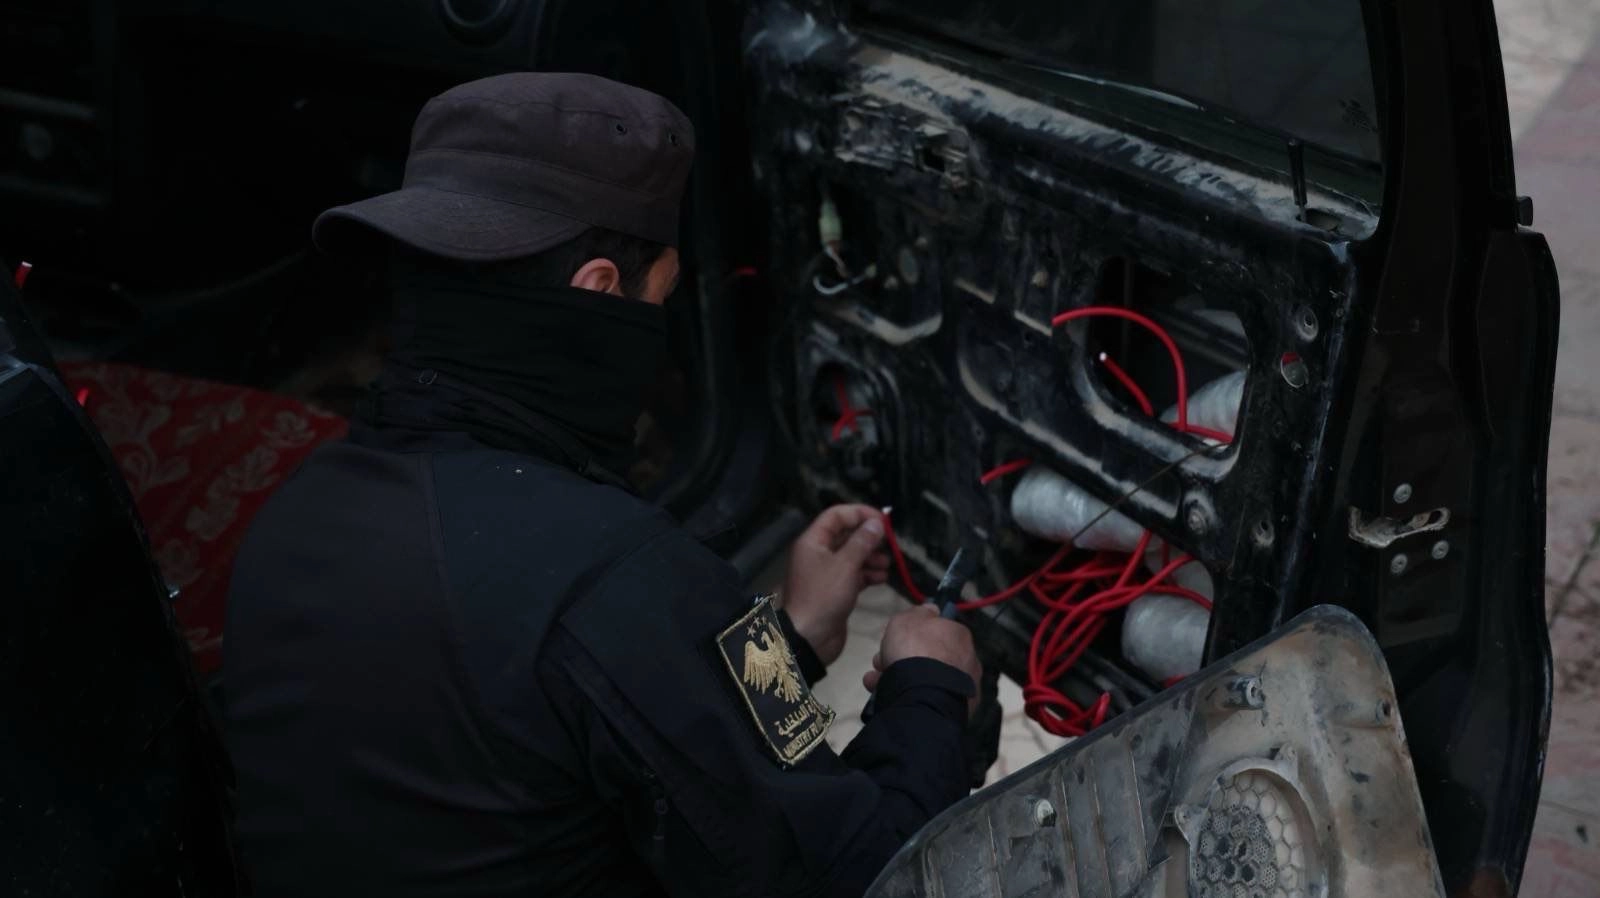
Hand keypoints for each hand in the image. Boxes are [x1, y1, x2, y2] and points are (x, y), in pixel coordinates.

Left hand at [782, 505, 890, 665]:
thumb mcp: (845, 565)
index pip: (837, 515)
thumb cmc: (823, 597)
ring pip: (852, 556)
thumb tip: (877, 523)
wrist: (809, 638)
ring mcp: (827, 573)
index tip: (883, 521)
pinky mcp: (835, 590)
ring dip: (871, 557)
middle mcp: (818, 553)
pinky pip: (854, 574)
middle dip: (868, 538)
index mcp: (814, 541)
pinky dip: (867, 574)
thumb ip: (862, 542)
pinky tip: (881, 578)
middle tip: (888, 544)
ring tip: (887, 564)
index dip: (860, 513)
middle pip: (846, 535)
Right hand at [864, 605, 981, 713]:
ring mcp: (961, 689)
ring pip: (922, 680)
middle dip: (899, 658)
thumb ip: (917, 613)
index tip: (892, 639)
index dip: (910, 634)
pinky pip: (924, 698)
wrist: (921, 695)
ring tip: (873, 681)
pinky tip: (882, 696)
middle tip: (879, 662)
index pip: (935, 631)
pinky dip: (905, 696)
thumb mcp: (907, 620)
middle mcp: (966, 661)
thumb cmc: (914, 650)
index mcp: (959, 636)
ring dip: (895, 677)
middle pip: (927, 657)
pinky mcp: (953, 711)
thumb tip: (931, 609)